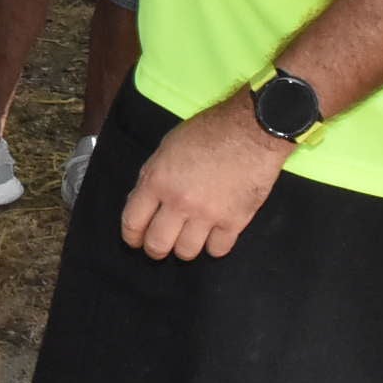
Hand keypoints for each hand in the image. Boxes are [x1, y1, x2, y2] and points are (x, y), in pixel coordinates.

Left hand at [118, 96, 292, 260]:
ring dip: (185, 248)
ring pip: (187, 252)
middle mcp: (179, 202)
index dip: (131, 236)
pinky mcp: (234, 221)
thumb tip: (143, 202)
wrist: (251, 130)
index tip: (136, 240)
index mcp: (158, 181)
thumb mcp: (167, 147)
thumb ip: (153, 176)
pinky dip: (214, 246)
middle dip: (156, 249)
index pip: (133, 222)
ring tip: (189, 238)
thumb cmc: (208, 132)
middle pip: (158, 244)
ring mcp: (207, 214)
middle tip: (161, 246)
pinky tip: (214, 235)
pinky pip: (218, 250)